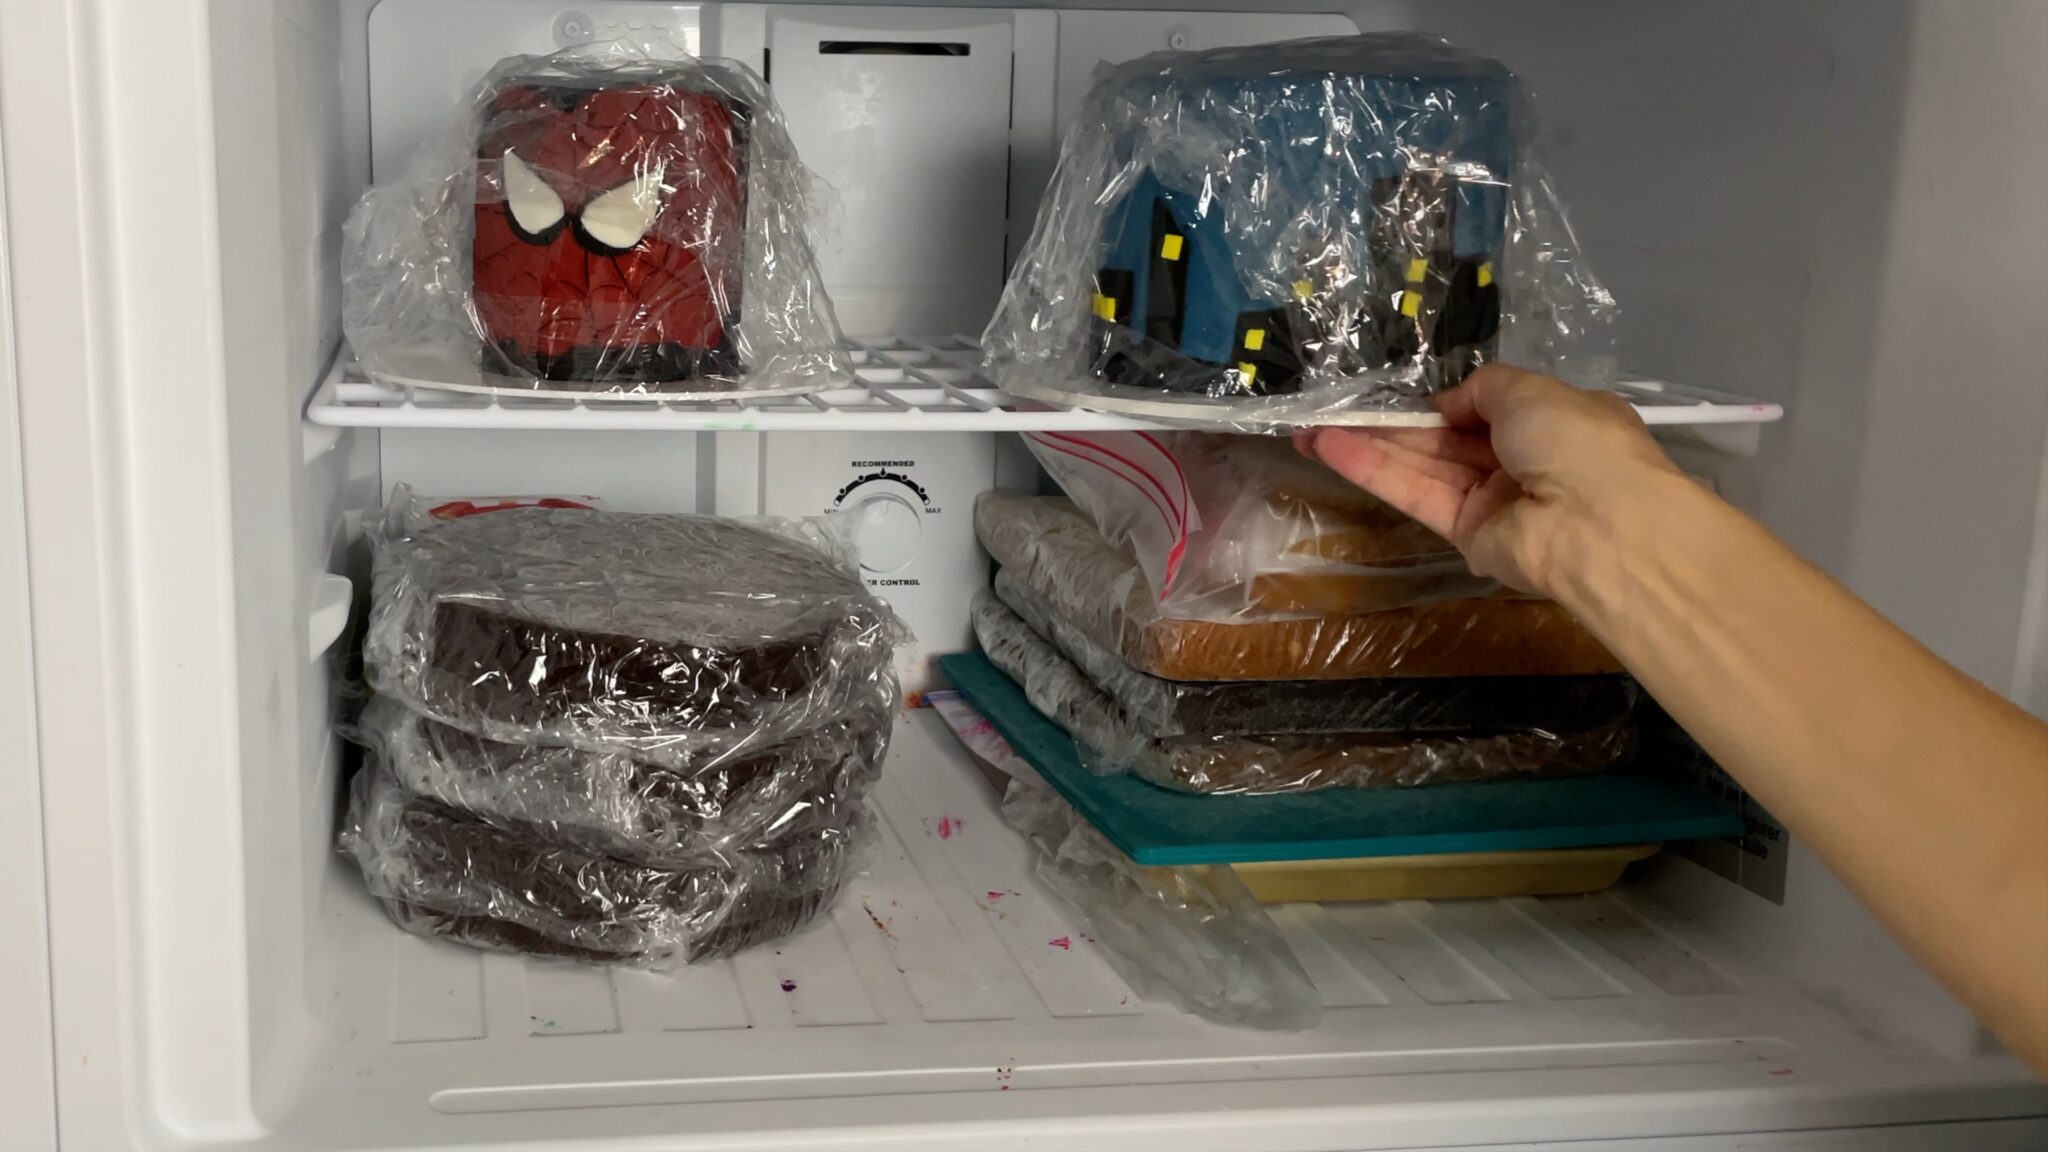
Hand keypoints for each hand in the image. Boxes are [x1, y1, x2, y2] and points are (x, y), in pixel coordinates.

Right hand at [1295, 365, 1679, 597]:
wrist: (1597, 523)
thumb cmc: (1575, 441)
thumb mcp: (1529, 389)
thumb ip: (1481, 388)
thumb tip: (1446, 405)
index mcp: (1553, 421)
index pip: (1490, 407)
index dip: (1448, 401)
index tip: (1408, 393)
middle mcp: (1522, 460)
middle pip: (1445, 439)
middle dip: (1390, 424)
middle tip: (1331, 409)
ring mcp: (1493, 500)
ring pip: (1422, 465)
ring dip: (1367, 445)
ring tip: (1308, 429)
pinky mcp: (1465, 533)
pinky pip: (1415, 493)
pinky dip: (1373, 470)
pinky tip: (1328, 448)